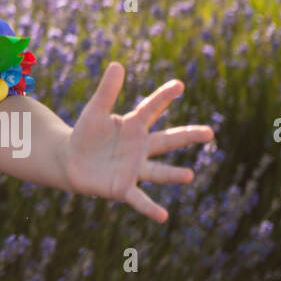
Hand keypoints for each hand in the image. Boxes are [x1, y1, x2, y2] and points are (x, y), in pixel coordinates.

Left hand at [61, 62, 214, 222]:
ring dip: (173, 174)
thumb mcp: (94, 111)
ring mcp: (134, 169)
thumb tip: (117, 64)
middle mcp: (140, 148)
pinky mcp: (123, 188)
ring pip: (158, 171)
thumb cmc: (86, 134)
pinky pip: (140, 199)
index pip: (150, 108)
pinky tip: (164, 216)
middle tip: (210, 132)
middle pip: (167, 140)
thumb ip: (107, 91)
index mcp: (133, 126)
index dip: (163, 96)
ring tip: (189, 175)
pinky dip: (151, 208)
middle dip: (187, 136)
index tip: (179, 84)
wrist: (70, 161)